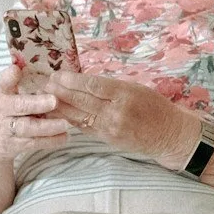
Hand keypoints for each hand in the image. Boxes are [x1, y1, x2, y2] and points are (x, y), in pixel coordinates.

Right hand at [0, 62, 67, 160]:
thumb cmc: (7, 111)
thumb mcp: (8, 94)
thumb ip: (21, 81)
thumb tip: (48, 63)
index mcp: (3, 93)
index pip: (3, 82)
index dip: (9, 76)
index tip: (16, 69)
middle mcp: (2, 109)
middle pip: (18, 106)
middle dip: (36, 104)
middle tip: (54, 100)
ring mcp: (7, 129)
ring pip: (27, 128)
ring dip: (47, 126)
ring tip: (65, 123)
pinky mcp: (14, 145)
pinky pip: (33, 143)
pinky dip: (50, 141)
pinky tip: (64, 136)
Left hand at [47, 69, 193, 162]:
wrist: (168, 134)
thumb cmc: (155, 107)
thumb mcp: (137, 88)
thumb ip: (112, 87)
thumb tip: (85, 82)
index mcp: (125, 94)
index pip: (93, 86)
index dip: (72, 80)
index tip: (58, 74)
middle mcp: (116, 112)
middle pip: (83, 100)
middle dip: (61, 92)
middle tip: (45, 84)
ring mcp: (111, 128)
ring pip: (80, 115)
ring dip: (60, 107)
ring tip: (45, 98)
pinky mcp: (107, 139)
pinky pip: (85, 127)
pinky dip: (70, 119)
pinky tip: (58, 114)